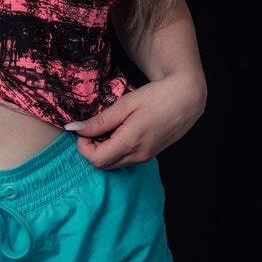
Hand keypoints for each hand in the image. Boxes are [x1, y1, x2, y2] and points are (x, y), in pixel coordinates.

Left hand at [63, 72, 206, 168]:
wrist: (187, 98)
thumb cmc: (157, 96)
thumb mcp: (125, 105)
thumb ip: (99, 121)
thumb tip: (73, 128)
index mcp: (131, 142)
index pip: (96, 159)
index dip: (83, 146)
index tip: (84, 129)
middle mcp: (139, 155)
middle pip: (103, 165)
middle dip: (92, 149)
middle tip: (95, 127)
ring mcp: (146, 157)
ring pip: (114, 164)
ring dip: (104, 150)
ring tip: (110, 127)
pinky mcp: (151, 155)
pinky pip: (126, 160)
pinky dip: (116, 150)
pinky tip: (121, 131)